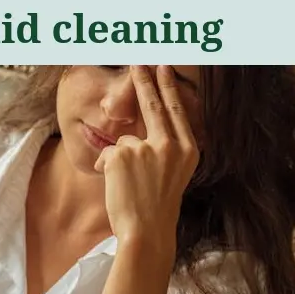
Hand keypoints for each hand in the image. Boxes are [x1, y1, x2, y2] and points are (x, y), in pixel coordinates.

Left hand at [94, 65, 199, 256]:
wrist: (147, 233)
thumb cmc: (156, 209)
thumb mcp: (172, 174)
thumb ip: (162, 149)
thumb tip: (136, 134)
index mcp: (188, 150)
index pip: (175, 110)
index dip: (167, 87)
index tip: (162, 67)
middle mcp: (171, 145)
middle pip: (153, 105)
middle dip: (144, 81)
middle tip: (137, 60)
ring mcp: (147, 148)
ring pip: (125, 142)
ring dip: (120, 161)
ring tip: (130, 187)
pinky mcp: (123, 154)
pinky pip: (106, 154)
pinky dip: (106, 169)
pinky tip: (118, 187)